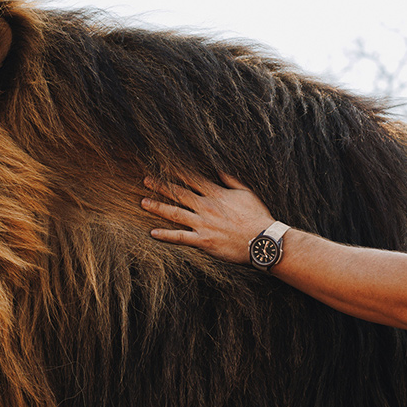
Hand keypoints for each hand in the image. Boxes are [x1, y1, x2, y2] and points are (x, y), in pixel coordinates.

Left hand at [141, 173, 275, 263]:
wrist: (262, 240)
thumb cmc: (258, 218)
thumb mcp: (247, 193)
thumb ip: (231, 181)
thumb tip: (219, 171)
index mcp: (216, 194)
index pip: (192, 178)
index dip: (176, 171)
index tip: (163, 165)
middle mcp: (206, 207)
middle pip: (178, 193)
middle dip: (160, 186)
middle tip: (146, 180)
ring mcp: (203, 224)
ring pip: (174, 213)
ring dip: (157, 207)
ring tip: (143, 202)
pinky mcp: (203, 241)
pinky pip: (180, 237)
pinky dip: (165, 235)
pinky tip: (153, 233)